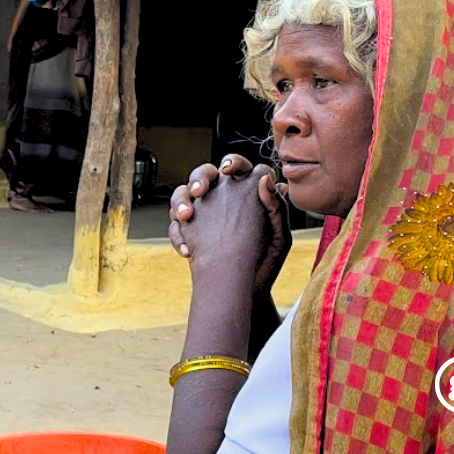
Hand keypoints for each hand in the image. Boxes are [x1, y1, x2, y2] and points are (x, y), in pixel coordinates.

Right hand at [169, 155, 290, 294]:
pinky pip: (175, 225)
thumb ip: (276, 207)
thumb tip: (267, 180)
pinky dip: (178, 235)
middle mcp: (223, 198)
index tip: (229, 172)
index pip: (239, 166)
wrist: (246, 291)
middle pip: (205, 173)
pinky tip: (188, 251)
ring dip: (179, 201)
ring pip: (182, 194)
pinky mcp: (188, 232)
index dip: (233, 163)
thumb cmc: (267, 262)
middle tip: (200, 191)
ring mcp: (203, 214)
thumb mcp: (279, 236)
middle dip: (199, 177)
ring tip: (186, 217)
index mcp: (248, 193)